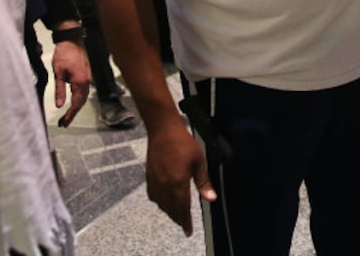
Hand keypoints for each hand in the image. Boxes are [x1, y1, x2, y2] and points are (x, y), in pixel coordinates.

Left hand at [51, 38, 91, 126]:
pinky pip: (84, 90)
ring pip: (84, 97)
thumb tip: (60, 105)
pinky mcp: (86, 74)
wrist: (71, 39)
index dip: (70, 115)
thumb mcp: (58, 73)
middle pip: (82, 102)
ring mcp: (88, 77)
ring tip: (67, 115)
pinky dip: (79, 98)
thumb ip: (60, 90)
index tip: (64, 123)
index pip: (76, 103)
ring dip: (76, 106)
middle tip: (64, 122)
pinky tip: (73, 101)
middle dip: (73, 113)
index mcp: (80, 82)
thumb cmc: (63, 54)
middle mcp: (87, 81)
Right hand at [145, 121, 215, 235]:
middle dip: (178, 218)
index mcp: (178, 183)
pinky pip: (153, 195)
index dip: (185, 221)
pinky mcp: (148, 176)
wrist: (163, 129)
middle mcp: (164, 185)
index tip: (188, 231)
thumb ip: (203, 182)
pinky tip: (164, 199)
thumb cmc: (184, 143)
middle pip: (170, 209)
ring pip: (161, 204)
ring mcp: (155, 181)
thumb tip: (211, 199)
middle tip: (184, 222)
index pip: (182, 208)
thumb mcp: (198, 162)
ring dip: (168, 211)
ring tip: (176, 212)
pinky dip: (159, 201)